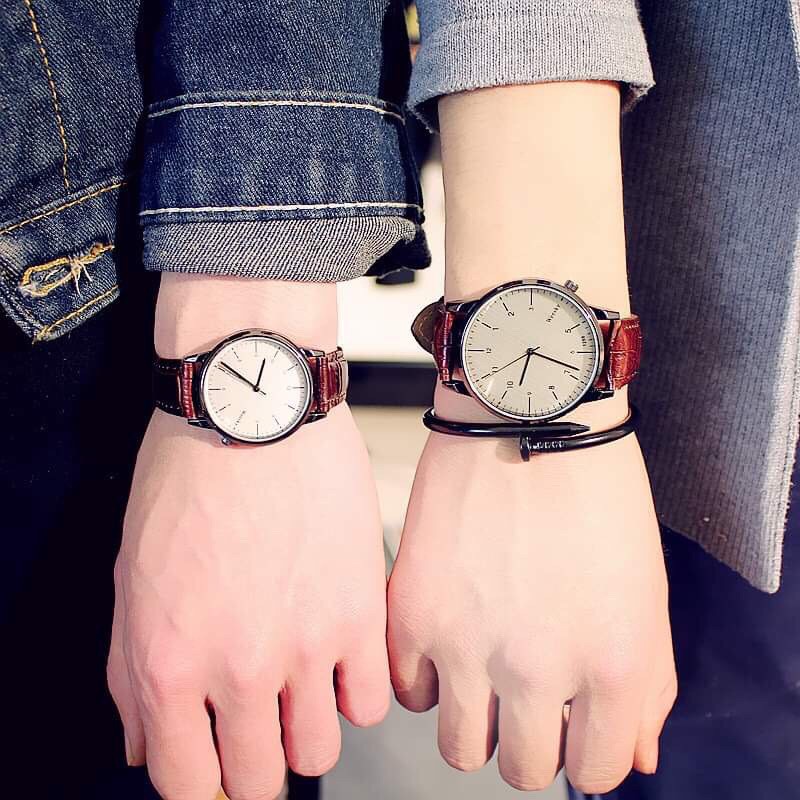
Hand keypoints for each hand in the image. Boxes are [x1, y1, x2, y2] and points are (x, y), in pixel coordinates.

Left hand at [107, 403, 389, 799]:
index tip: (216, 766)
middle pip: (259, 780)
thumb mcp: (132, 576)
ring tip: (302, 683)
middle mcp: (238, 668)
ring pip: (319, 751)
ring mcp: (306, 645)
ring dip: (306, 727)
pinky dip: (355, 691)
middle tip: (258, 724)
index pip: (188, 783)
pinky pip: (372, 701)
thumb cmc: (188, 480)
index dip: (203, 786)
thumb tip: (143, 746)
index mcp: (169, 664)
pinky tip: (341, 655)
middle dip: (253, 762)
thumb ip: (130, 674)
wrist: (254, 411)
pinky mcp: (360, 612)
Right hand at [388, 397, 675, 793]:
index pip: (598, 772)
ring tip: (480, 669)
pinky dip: (425, 676)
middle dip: (530, 739)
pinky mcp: (413, 613)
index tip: (573, 724)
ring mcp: (470, 645)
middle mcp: (542, 669)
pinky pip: (407, 692)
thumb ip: (649, 687)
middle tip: (525, 692)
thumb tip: (633, 757)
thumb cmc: (594, 492)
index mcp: (615, 666)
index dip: (587, 751)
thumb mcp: (646, 591)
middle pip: (523, 770)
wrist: (526, 415)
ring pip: (460, 749)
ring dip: (475, 719)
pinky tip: (445, 637)